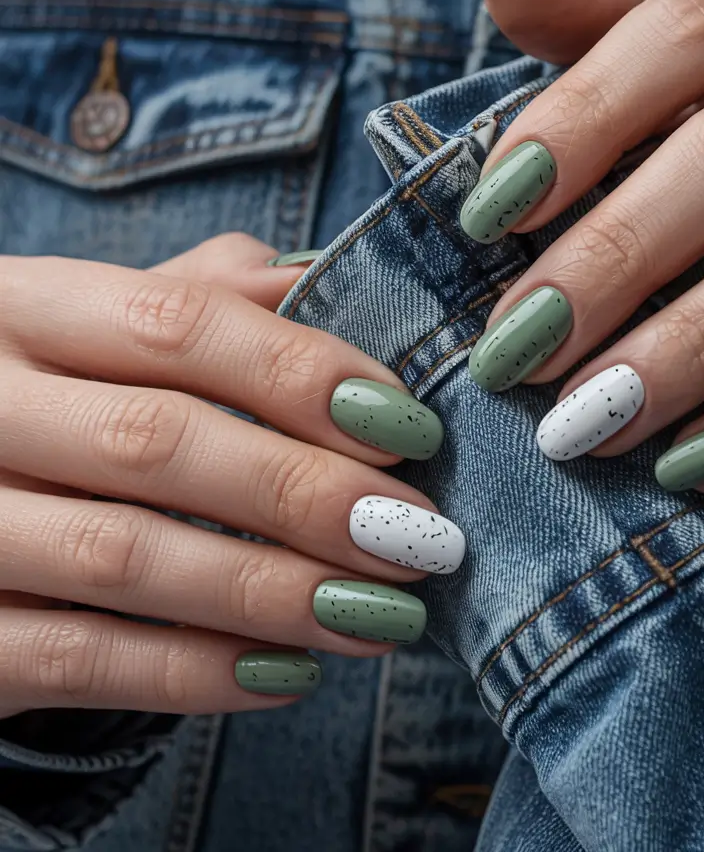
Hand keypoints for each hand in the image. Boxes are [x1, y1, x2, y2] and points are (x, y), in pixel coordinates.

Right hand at [0, 233, 462, 716]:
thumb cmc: (50, 396)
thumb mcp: (100, 326)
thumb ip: (202, 295)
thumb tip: (321, 278)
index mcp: (22, 308)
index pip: (176, 322)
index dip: (301, 373)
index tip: (406, 427)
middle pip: (156, 441)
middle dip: (307, 491)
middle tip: (417, 535)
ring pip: (124, 558)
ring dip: (275, 592)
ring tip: (384, 611)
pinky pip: (78, 661)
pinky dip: (196, 673)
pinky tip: (291, 672)